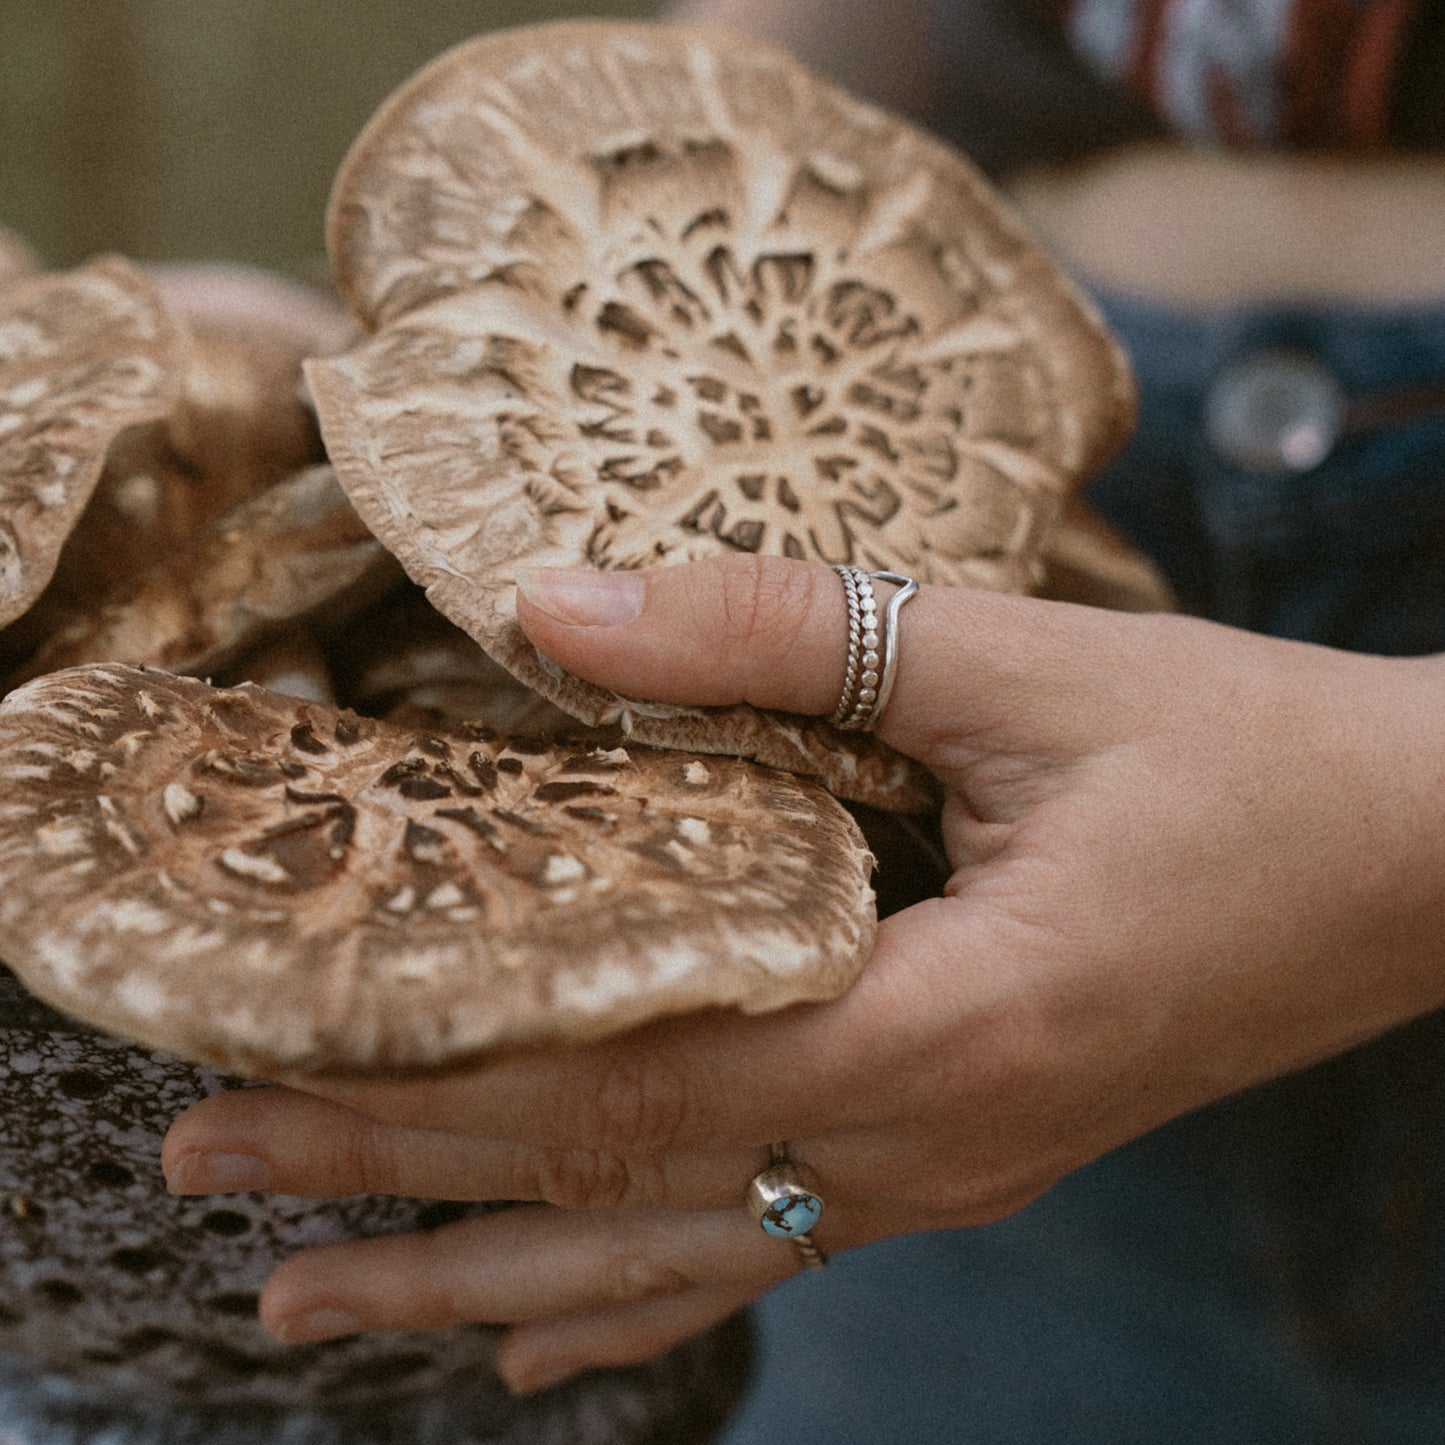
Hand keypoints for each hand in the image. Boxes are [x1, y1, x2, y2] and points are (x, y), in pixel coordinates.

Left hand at [162, 555, 1444, 1393]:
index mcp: (947, 1030)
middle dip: (402, 1199)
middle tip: (213, 1186)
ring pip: (675, 1256)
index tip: (252, 1092)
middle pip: (616, 1194)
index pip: (626, 1086)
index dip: (424, 1097)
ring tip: (319, 1308)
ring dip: (487, 1276)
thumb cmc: (1243, 760)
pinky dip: (629, 1292)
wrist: (1419, 858)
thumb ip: (785, 636)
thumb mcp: (1017, 667)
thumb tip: (561, 606)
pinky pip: (761, 1246)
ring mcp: (946, 1170)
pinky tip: (539, 1330)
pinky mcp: (962, 1147)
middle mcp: (930, 1143)